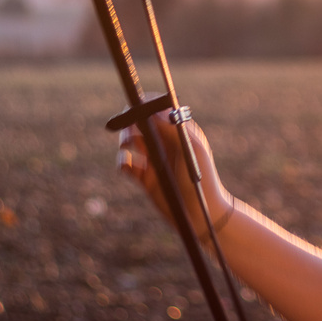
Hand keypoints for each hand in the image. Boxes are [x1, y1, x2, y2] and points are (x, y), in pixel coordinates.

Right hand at [116, 117, 235, 238]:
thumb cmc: (200, 179)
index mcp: (177, 131)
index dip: (143, 106)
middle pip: (140, 123)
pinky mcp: (145, 178)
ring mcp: (154, 159)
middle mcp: (165, 143)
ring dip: (125, 139)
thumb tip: (151, 109)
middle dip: (130, 122)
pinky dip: (122, 161)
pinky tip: (126, 165)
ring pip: (131, 141)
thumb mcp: (188, 149)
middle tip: (128, 129)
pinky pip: (126, 164)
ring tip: (126, 145)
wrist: (200, 214)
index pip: (157, 110)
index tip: (132, 107)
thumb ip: (171, 129)